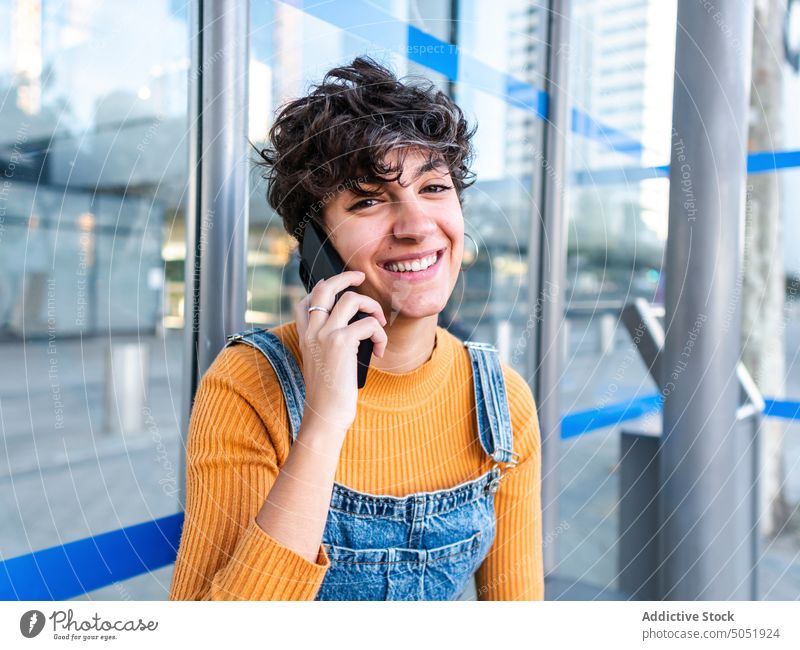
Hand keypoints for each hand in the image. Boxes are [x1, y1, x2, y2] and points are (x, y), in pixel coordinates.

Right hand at [294, 271, 387, 434]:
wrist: (325, 414)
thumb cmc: (328, 394)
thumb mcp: (321, 364)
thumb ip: (327, 344)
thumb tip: (351, 330)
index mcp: (305, 336)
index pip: (306, 300)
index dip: (323, 287)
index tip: (338, 287)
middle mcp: (312, 331)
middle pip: (326, 288)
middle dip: (346, 277)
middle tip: (361, 278)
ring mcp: (325, 334)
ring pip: (351, 299)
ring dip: (372, 307)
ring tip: (379, 323)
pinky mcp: (342, 342)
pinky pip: (369, 324)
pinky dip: (380, 335)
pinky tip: (379, 350)